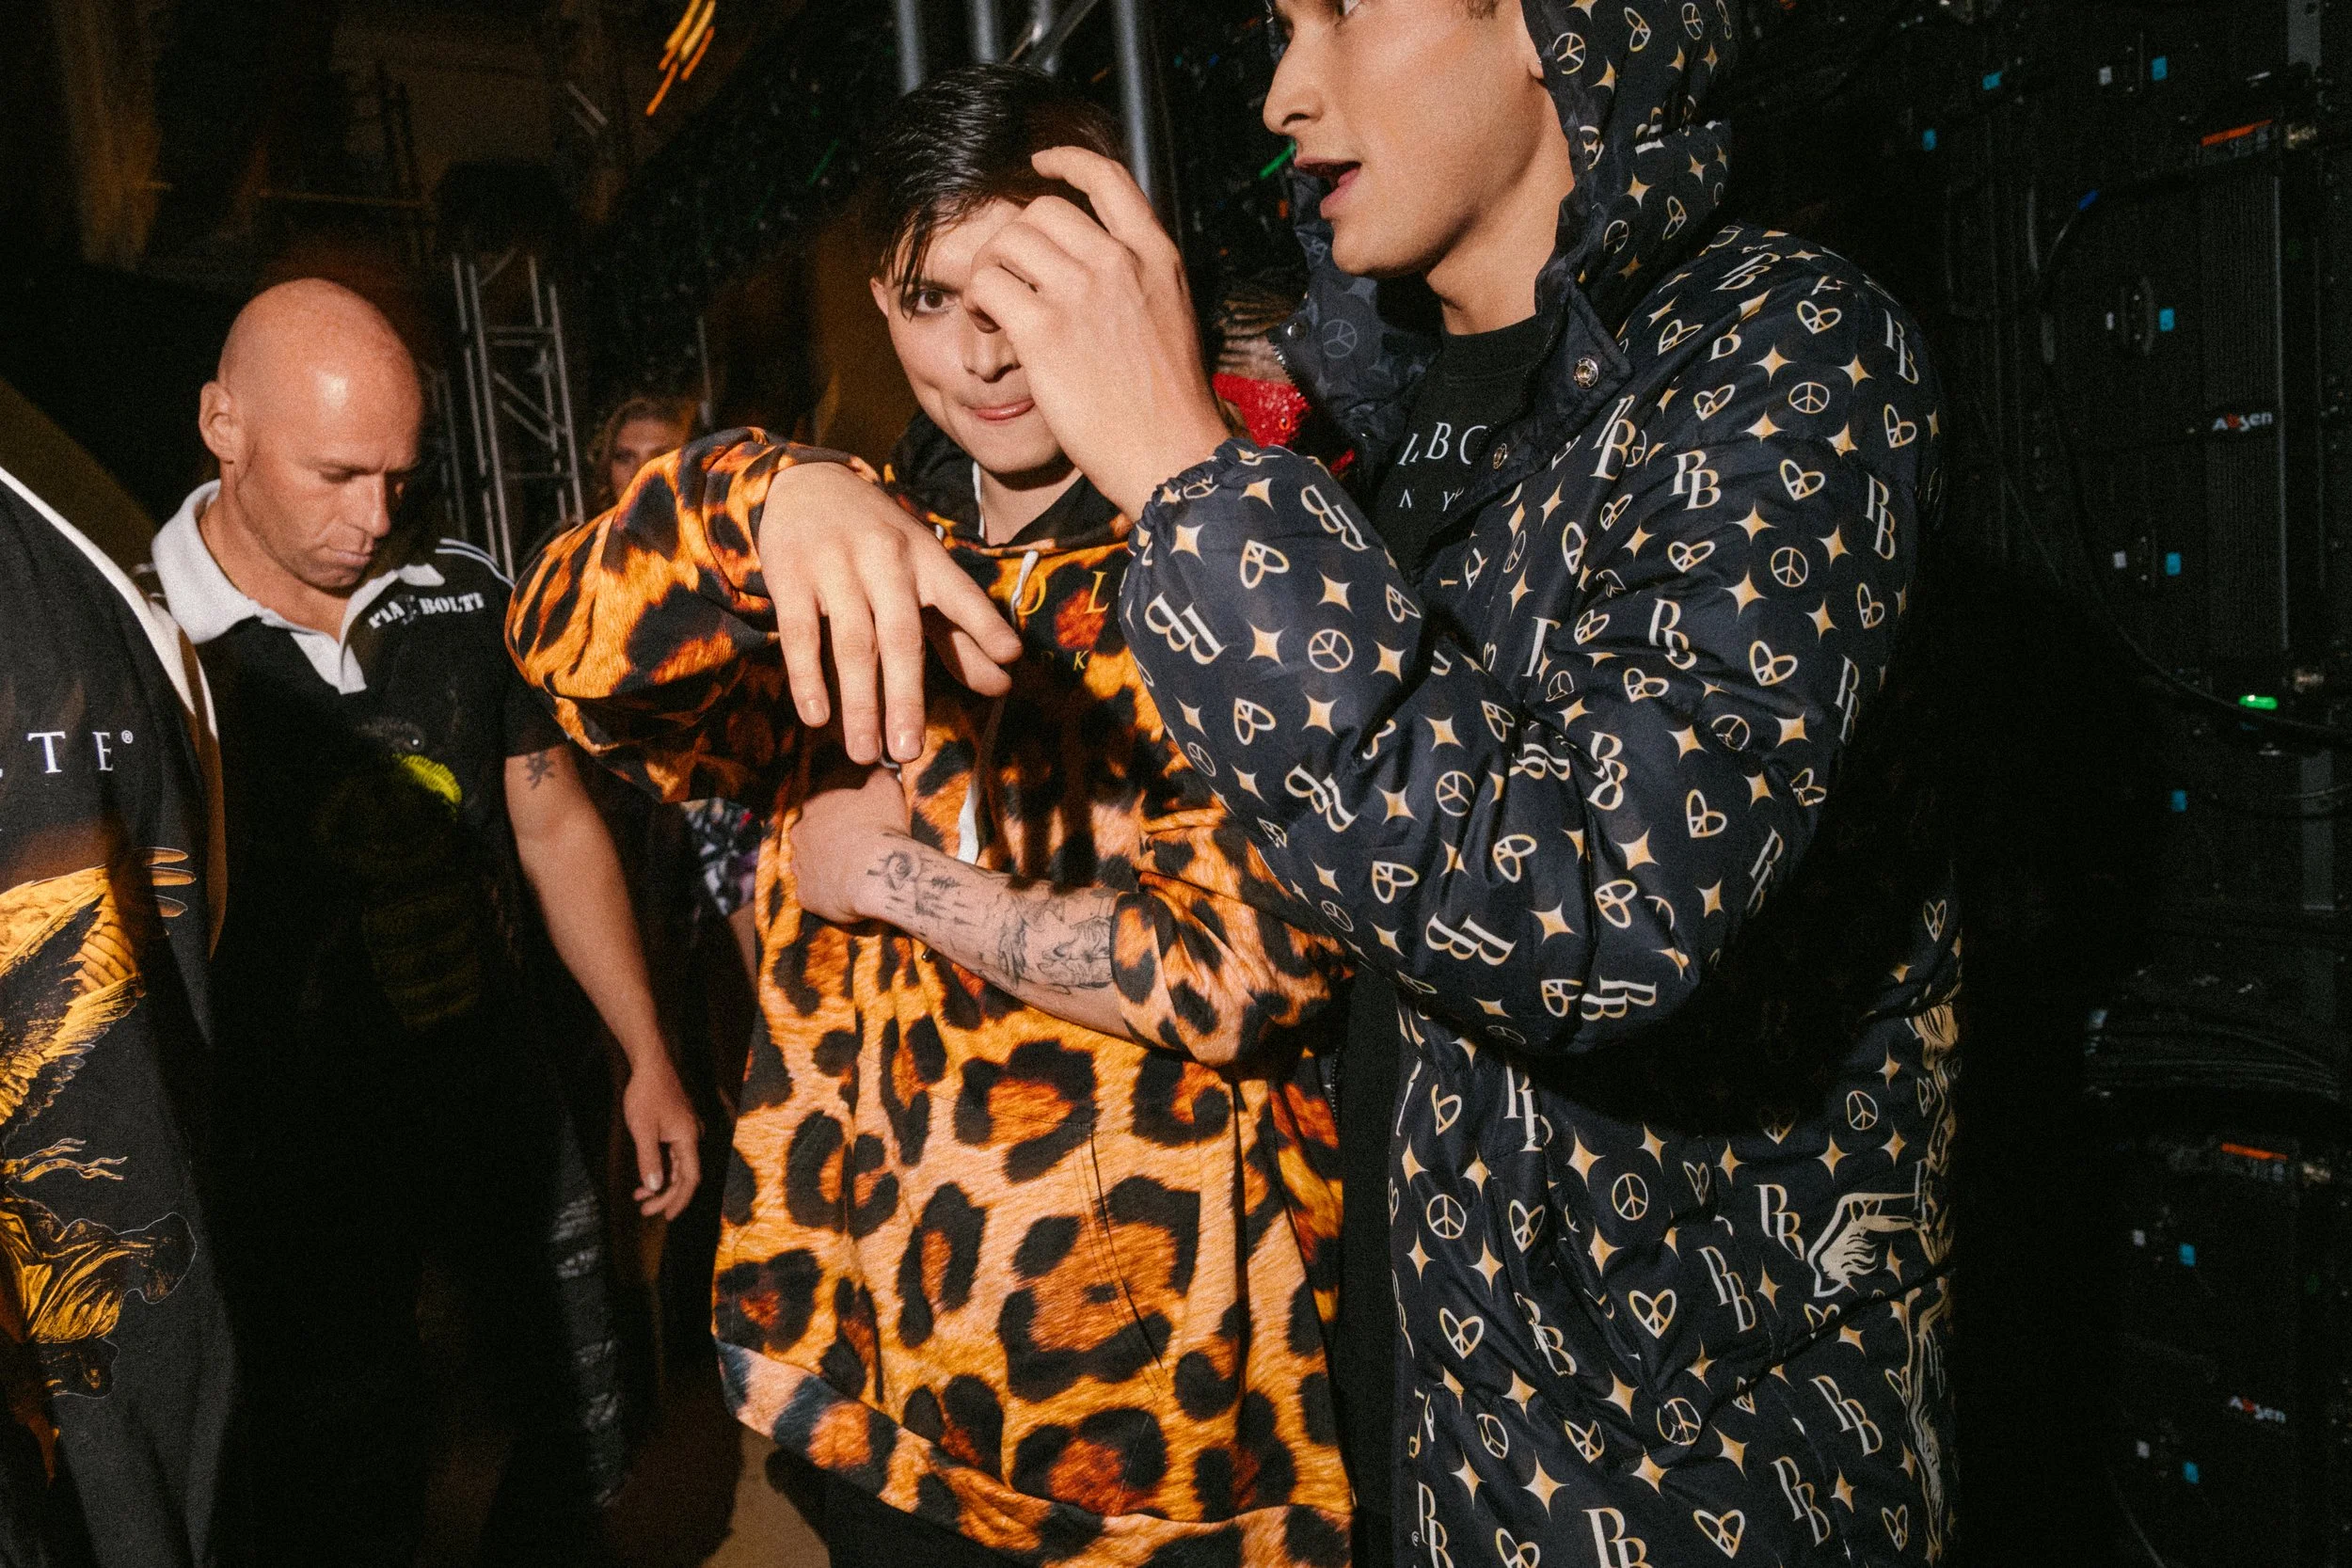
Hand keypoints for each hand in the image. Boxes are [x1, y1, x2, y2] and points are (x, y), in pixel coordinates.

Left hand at [621, 1051, 702, 1219]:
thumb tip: (655, 1187)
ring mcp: (687, 1130)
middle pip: (684, 1175)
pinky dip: (661, 1166)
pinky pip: (674, 1153)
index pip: (690, 1178)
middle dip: (666, 1194)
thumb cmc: (646, 1094)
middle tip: (645, 1209)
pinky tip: (647, 1173)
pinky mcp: (679, 1125)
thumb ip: (649, 1160)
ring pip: (678, 1165)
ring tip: (641, 1195)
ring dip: (662, 1182)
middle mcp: (693, 1136)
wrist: (651, 1063)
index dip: (680, 1199)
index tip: (668, 1216)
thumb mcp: (643, 1130)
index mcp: (689, 1138)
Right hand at [757, 462, 1023, 765]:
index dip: (985, 625)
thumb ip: (960, 632)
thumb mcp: (923, 576)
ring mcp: (836, 566)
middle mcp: (886, 560)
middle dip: (906, 696)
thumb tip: (1003, 683)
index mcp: (926, 558)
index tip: (1010, 658)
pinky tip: (816, 717)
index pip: (960, 594)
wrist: (809, 484)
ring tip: (865, 752)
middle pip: (900, 635)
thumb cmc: (879, 544)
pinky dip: (807, 677)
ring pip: (852, 642)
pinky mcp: (791, 574)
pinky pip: (800, 633)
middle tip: (909, 751)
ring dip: (859, 701)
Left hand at [790, 760, 911, 923]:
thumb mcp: (886, 790)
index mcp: (815, 805)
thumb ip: (878, 775)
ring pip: (810, 863)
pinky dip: (827, 891)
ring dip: (826, 864)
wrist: (876, 875)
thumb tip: (879, 766)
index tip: (857, 816)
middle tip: (855, 845)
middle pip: (811, 833)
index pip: (821, 801)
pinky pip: (814, 892)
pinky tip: (846, 891)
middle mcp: (800, 834)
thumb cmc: (880, 829)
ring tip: (852, 870)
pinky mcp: (805, 896)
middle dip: (829, 838)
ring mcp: (800, 866)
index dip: (840, 809)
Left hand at [963, 148, 1231, 518]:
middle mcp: (1119, 264)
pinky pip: (987, 286)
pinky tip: (990, 332)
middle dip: (1013, 240)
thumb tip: (1098, 265)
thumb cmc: (1170, 404)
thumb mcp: (1172, 319)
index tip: (1041, 164)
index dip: (1067, 162)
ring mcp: (1081, 294)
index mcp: (1156, 257)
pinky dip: (978, 304)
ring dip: (989, 272)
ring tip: (997, 313)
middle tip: (1009, 280)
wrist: (1171, 454)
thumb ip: (1140, 282)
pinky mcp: (1046, 332)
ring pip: (1007, 242)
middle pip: (1041, 210)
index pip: (1108, 179)